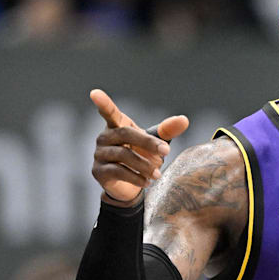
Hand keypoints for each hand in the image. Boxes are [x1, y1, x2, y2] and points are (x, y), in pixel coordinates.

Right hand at [89, 89, 188, 203]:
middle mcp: (104, 137)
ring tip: (158, 174)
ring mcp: (99, 154)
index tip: (94, 93)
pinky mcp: (98, 171)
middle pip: (125, 134)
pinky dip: (135, 177)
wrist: (130, 186)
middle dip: (148, 143)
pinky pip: (118, 171)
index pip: (109, 112)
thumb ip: (167, 130)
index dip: (103, 103)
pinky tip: (146, 182)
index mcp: (116, 125)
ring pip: (122, 155)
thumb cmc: (141, 156)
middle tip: (166, 152)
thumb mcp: (155, 142)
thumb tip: (184, 120)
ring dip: (144, 165)